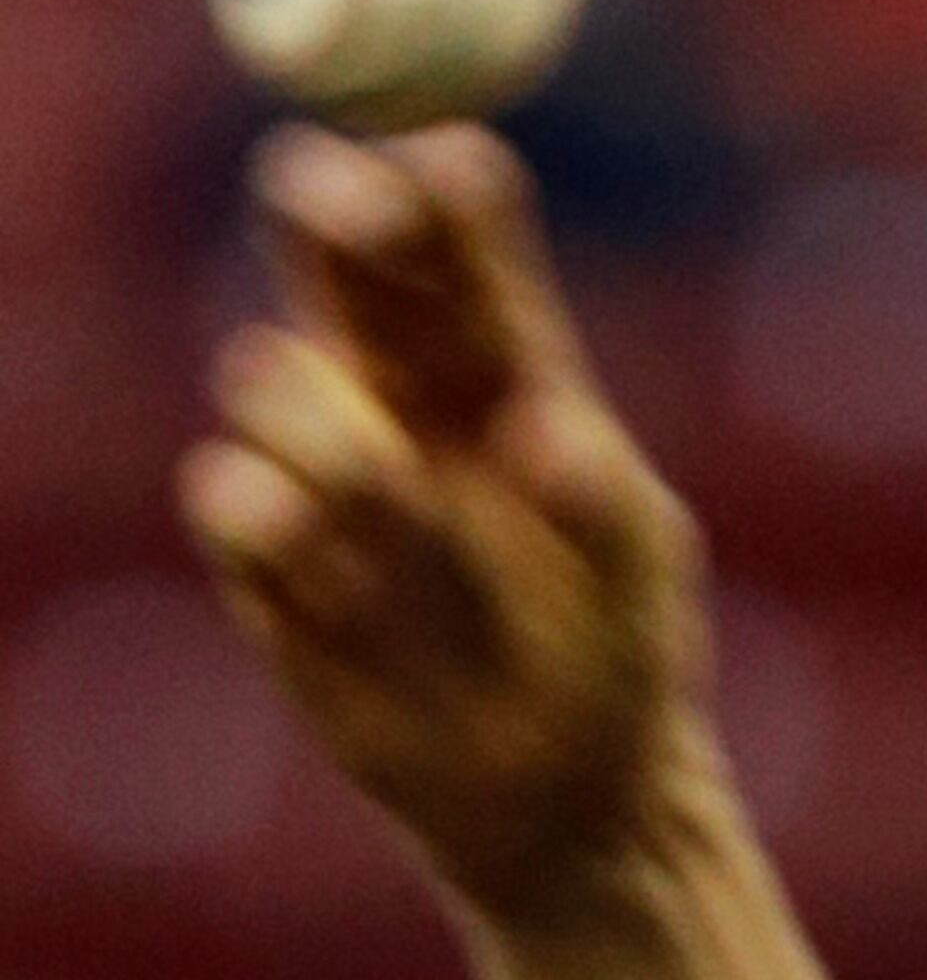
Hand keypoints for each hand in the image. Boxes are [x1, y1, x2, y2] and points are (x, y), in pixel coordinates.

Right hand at [179, 121, 708, 924]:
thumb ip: (610, 509)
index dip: (439, 191)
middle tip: (342, 205)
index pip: (456, 242)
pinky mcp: (274, 566)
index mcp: (502, 369)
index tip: (449, 171)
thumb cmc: (620, 673)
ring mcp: (327, 473)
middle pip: (334, 256)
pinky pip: (227, 497)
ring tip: (393, 499)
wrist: (567, 807)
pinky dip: (262, 509)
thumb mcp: (646, 590)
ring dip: (323, 425)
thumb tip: (547, 434)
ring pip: (268, 375)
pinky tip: (316, 553)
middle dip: (329, 209)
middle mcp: (401, 395)